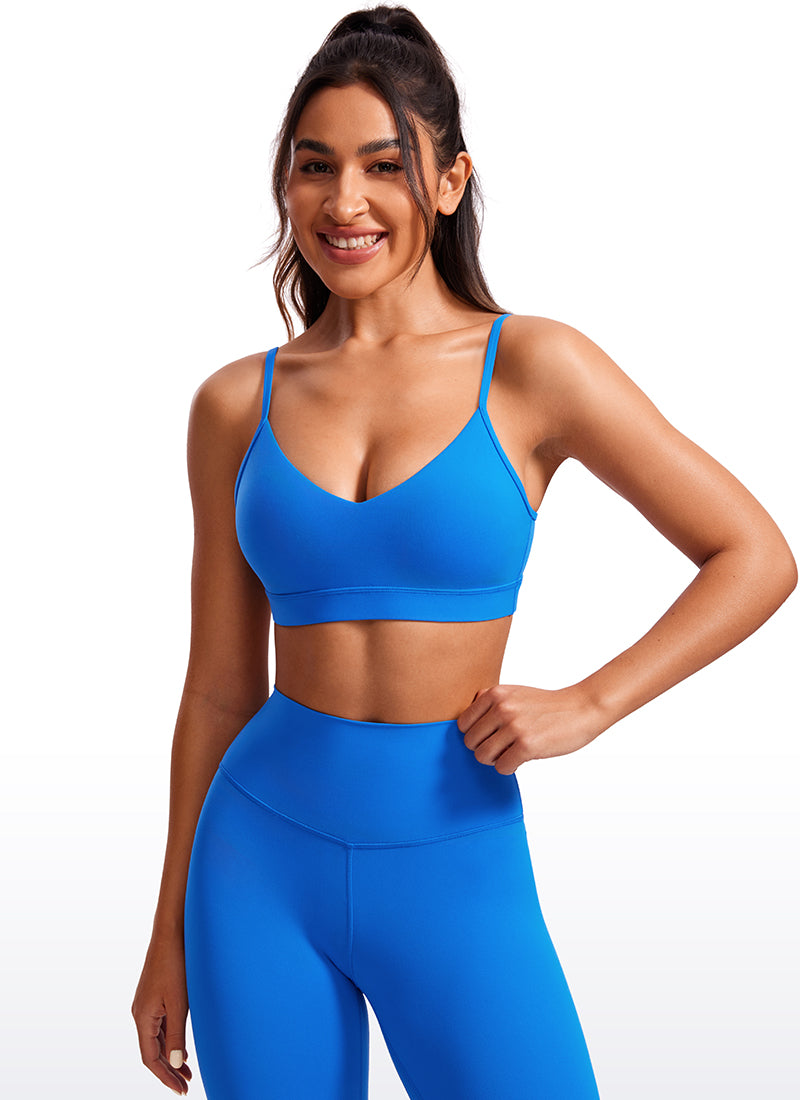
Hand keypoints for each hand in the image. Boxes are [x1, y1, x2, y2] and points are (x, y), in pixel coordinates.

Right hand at [131, 932, 192, 1094]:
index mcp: (142, 1017)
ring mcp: (146, 1004)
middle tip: (185, 1085)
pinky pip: (160, 1025)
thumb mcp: (179, 1002)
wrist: (171, 932)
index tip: (180, 1090)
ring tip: (186, 1071)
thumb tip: (174, 1064)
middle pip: (151, 1051)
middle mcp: (140, 1013)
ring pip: (156, 1038)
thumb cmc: (175, 964)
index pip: (150, 1058)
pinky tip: (182, 1045)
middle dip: (168, 1070)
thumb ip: (176, 1034)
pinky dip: (170, 1039)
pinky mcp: (154, 995)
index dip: (164, 1076)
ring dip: (170, 1055)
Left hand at [456, 683, 605, 774]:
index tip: (490, 736)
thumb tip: (463, 725)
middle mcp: (502, 708)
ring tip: (511, 752)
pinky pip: (501, 767)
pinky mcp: (527, 746)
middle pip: (470, 742)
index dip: (475, 734)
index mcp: (495, 694)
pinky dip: (509, 767)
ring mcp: (514, 727)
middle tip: (502, 747)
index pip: (462, 724)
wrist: (582, 708)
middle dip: (484, 748)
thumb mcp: (514, 692)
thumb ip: (490, 703)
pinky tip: (521, 759)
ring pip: (482, 756)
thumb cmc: (547, 705)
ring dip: (495, 760)